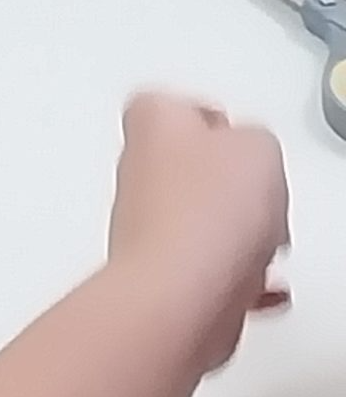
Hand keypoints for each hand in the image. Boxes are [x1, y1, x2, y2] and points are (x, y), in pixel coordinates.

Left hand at [104, 93, 289, 371]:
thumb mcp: (259, 147)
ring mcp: (144, 222)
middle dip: (230, 184)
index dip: (210, 121)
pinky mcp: (159, 271)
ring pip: (200, 219)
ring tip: (258, 242)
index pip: (172, 104)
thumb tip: (253, 156)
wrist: (183, 292)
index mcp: (151, 121)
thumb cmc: (202, 217)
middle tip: (255, 194)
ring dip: (236, 233)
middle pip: (189, 165)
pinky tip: (256, 283)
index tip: (234, 134)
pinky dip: (234, 275)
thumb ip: (256, 139)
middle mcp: (137, 167)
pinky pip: (204, 266)